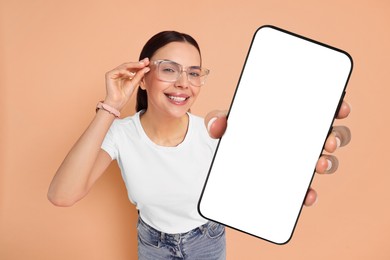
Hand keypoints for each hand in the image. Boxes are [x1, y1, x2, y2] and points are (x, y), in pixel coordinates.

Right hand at [104, 58, 149, 109]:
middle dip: (137, 63)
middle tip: (145, 62)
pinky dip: (125, 72)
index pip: (132, 67)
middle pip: (128, 65)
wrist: (118, 102)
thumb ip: (139, 75)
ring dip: (133, 65)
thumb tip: (147, 68)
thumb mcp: (134, 83)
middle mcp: (118, 72)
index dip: (140, 64)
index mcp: (124, 74)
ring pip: (124, 66)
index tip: (148, 62)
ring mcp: (113, 73)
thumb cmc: (125, 94)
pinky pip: (118, 70)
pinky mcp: (109, 75)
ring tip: (141, 65)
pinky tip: (132, 74)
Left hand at [205, 101, 351, 206]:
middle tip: (327, 141)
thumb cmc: (234, 136)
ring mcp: (298, 162)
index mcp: (291, 118)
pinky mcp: (290, 184)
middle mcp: (300, 139)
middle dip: (336, 137)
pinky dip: (309, 193)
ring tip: (318, 165)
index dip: (336, 106)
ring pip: (325, 161)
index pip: (320, 109)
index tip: (340, 107)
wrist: (225, 164)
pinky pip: (306, 188)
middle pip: (330, 135)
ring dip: (329, 163)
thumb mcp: (225, 125)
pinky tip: (306, 195)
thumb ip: (218, 120)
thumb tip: (217, 126)